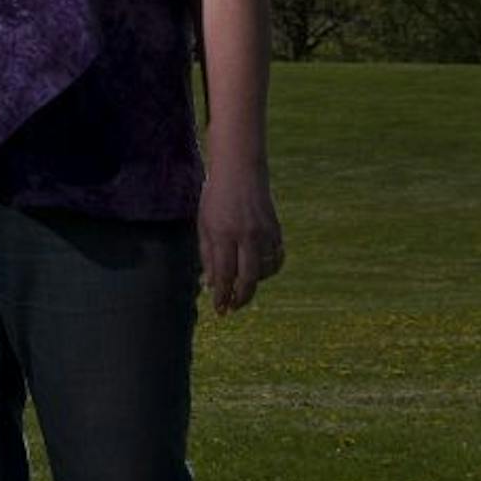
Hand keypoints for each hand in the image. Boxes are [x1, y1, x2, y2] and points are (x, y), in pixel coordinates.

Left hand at [198, 167, 282, 315]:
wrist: (240, 171)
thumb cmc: (216, 198)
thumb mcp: (204, 225)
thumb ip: (207, 255)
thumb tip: (211, 285)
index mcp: (224, 233)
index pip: (224, 274)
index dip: (222, 295)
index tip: (220, 310)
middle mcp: (247, 235)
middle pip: (248, 278)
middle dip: (241, 298)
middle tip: (233, 307)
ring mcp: (265, 233)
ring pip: (265, 271)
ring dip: (254, 284)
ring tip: (242, 287)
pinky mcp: (276, 230)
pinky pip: (276, 259)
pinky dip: (269, 270)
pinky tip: (259, 272)